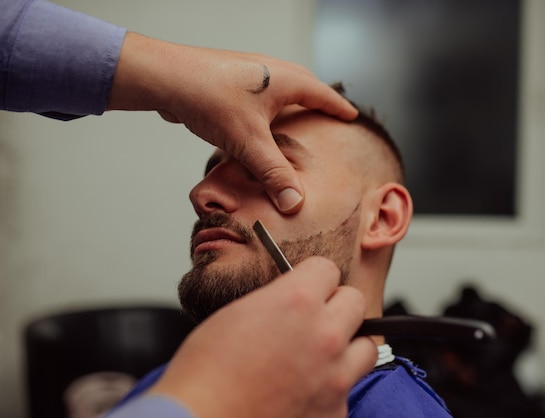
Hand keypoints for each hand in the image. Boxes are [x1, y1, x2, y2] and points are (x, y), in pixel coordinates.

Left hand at [108, 33, 357, 213]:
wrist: (166, 78)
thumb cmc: (210, 98)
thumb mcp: (249, 142)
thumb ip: (273, 173)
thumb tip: (294, 202)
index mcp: (285, 80)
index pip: (323, 95)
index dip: (339, 108)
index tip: (351, 117)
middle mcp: (271, 72)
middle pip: (304, 87)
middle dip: (318, 103)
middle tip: (327, 118)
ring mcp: (250, 74)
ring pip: (280, 90)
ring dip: (290, 105)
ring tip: (296, 123)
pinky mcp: (231, 81)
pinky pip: (259, 96)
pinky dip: (267, 110)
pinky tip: (258, 125)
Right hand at [148, 257, 376, 417]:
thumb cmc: (206, 374)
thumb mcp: (238, 315)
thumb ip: (277, 302)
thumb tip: (293, 302)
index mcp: (297, 301)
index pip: (328, 269)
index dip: (315, 278)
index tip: (310, 287)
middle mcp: (324, 335)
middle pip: (355, 301)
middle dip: (337, 306)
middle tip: (317, 319)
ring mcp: (335, 376)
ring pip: (366, 346)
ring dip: (347, 347)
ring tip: (320, 356)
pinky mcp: (335, 411)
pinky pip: (347, 390)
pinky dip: (330, 389)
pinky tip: (303, 392)